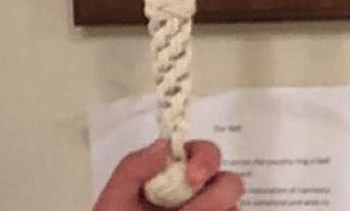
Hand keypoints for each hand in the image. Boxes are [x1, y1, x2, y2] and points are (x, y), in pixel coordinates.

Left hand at [93, 140, 242, 210]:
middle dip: (217, 193)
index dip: (204, 158)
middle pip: (230, 182)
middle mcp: (198, 194)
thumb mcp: (116, 198)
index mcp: (173, 174)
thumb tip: (163, 145)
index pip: (203, 153)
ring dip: (214, 209)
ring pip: (233, 208)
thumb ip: (133, 168)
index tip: (192, 176)